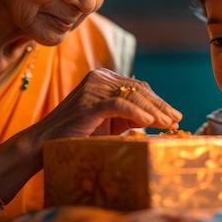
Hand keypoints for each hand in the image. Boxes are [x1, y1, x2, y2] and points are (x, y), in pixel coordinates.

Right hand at [40, 68, 181, 138]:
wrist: (45, 143)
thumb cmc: (78, 134)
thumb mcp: (109, 121)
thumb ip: (129, 114)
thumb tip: (159, 118)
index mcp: (103, 78)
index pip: (138, 87)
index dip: (158, 101)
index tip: (174, 115)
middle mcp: (98, 78)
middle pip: (138, 90)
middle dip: (160, 106)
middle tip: (176, 119)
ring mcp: (93, 89)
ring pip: (132, 97)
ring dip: (153, 111)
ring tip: (167, 123)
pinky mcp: (88, 104)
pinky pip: (118, 105)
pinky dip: (136, 113)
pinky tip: (149, 123)